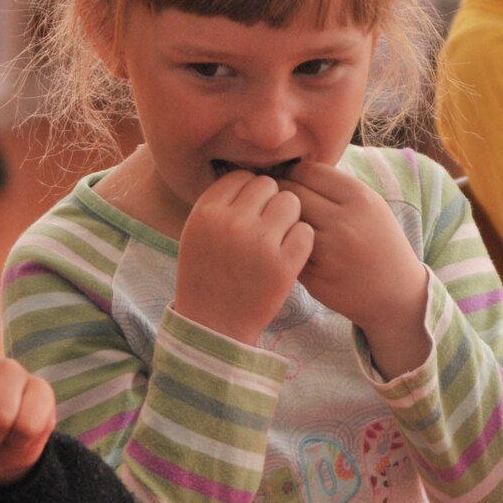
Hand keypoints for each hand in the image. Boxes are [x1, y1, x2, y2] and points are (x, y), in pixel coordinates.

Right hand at [174, 169, 313, 344]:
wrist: (214, 325)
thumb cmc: (206, 276)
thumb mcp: (197, 233)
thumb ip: (220, 204)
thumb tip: (252, 177)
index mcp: (207, 212)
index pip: (241, 177)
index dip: (250, 192)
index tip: (250, 211)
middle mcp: (231, 223)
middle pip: (268, 185)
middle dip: (270, 202)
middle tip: (267, 226)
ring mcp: (259, 243)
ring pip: (291, 203)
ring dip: (289, 217)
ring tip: (279, 238)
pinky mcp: (283, 265)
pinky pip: (305, 232)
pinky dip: (301, 241)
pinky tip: (289, 253)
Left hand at [289, 160, 430, 376]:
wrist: (396, 293)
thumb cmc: (377, 243)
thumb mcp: (370, 206)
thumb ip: (335, 186)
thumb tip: (289, 167)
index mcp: (361, 198)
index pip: (309, 171)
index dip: (293, 173)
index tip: (288, 180)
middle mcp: (346, 222)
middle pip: (292, 193)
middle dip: (280, 194)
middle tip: (277, 202)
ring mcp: (330, 252)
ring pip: (285, 222)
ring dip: (277, 221)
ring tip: (280, 222)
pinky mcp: (316, 277)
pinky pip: (286, 251)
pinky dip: (282, 247)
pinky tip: (287, 247)